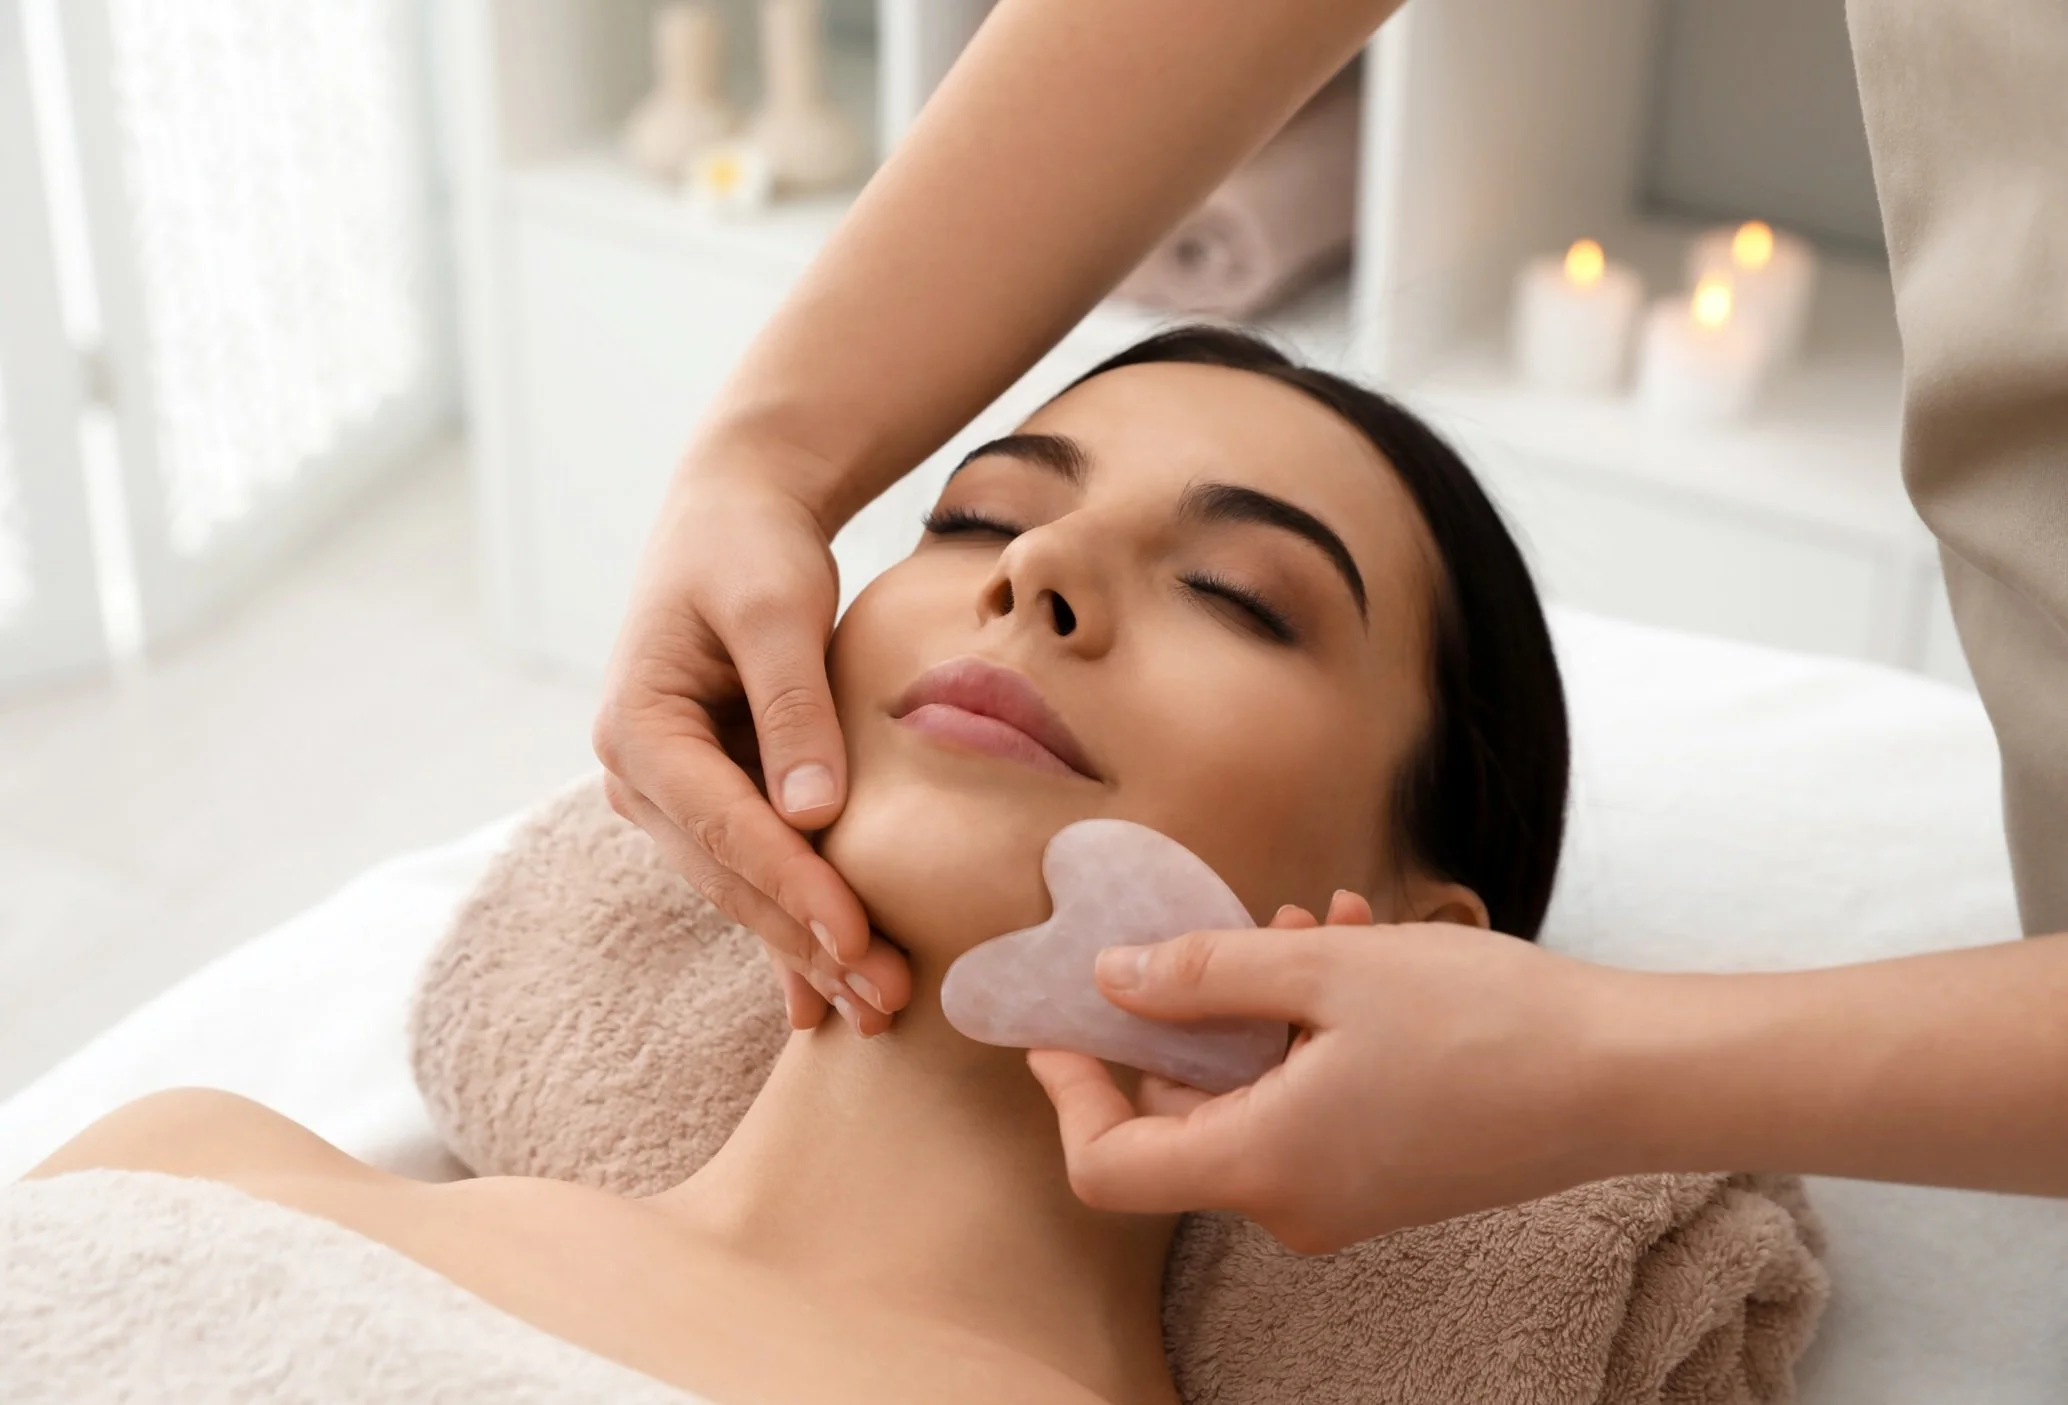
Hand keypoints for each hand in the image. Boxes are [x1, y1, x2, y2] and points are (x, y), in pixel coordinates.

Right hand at [594, 454, 911, 1033]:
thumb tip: (815, 816)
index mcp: (639, 728)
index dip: (794, 887)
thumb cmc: (753, 548)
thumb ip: (793, 707)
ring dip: (806, 949)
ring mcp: (670, 794)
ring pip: (742, 889)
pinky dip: (791, 930)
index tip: (856, 939)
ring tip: (876, 1009)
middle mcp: (638, 775)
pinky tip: (821, 998)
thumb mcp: (776, 609)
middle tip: (883, 1001)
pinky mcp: (711, 798)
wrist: (735, 515)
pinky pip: (751, 874)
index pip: (724, 827)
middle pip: (731, 877)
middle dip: (807, 941)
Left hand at [1027, 895, 1622, 1250]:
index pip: (1108, 1164)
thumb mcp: (1325, 972)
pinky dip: (1316, 1033)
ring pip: (1256, 1092)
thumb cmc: (1483, 1022)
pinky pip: (1312, 1104)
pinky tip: (1364, 952)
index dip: (1070, 1090)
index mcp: (1260, 1167)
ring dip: (1268, 1003)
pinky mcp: (1387, 1177)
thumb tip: (1110, 980)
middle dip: (1195, 1010)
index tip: (1059, 1020)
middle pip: (1183, 1114)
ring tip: (1327, 923)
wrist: (1625, 1077)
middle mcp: (1293, 1204)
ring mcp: (1344, 1198)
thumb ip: (1201, 975)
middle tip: (1239, 925)